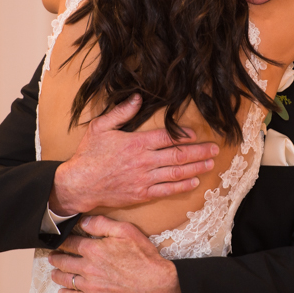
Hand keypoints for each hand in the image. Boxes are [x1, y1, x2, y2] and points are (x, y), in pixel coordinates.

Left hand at [48, 215, 183, 292]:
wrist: (155, 283)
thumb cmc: (143, 256)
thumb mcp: (126, 231)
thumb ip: (102, 224)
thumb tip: (84, 222)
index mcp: (94, 249)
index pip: (70, 244)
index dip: (61, 242)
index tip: (57, 241)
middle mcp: (88, 268)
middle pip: (64, 261)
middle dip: (55, 258)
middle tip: (51, 256)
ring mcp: (91, 286)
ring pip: (66, 279)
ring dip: (57, 274)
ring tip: (53, 272)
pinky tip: (62, 292)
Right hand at [49, 94, 218, 214]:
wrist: (79, 184)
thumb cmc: (89, 155)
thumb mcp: (100, 127)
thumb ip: (121, 112)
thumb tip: (138, 98)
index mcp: (136, 143)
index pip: (167, 137)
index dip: (184, 135)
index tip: (196, 134)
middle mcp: (145, 161)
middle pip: (178, 155)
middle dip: (199, 151)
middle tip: (215, 149)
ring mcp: (145, 179)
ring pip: (177, 173)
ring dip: (196, 168)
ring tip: (211, 164)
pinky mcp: (142, 194)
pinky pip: (167, 190)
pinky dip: (183, 186)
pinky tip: (195, 182)